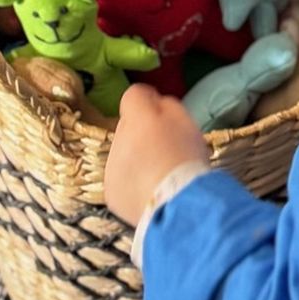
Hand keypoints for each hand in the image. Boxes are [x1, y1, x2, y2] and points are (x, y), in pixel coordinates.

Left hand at [103, 84, 209, 226]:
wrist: (179, 205)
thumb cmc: (188, 160)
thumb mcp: (187, 121)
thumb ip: (167, 106)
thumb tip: (155, 104)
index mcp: (138, 116)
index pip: (134, 94)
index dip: (148, 100)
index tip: (161, 110)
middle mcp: (118, 138)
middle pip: (127, 126)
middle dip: (142, 132)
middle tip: (165, 148)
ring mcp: (111, 167)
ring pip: (122, 153)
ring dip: (135, 158)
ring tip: (159, 174)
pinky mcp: (110, 192)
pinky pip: (120, 179)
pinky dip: (132, 183)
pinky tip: (150, 191)